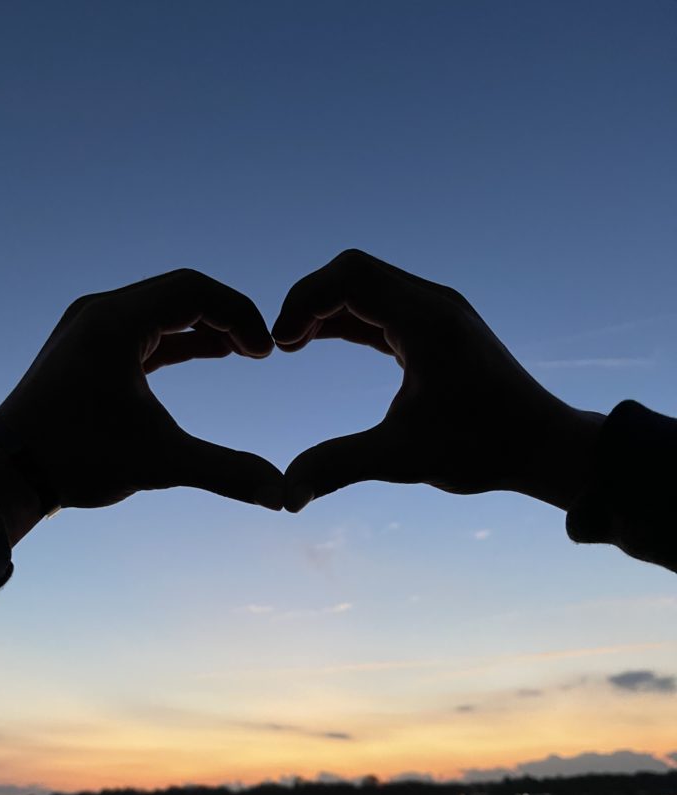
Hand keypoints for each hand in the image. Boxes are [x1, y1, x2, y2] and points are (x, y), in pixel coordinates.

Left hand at [0, 271, 283, 542]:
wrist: (10, 472)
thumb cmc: (77, 460)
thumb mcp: (160, 462)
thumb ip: (226, 472)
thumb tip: (282, 495)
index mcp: (116, 322)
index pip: (194, 290)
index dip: (240, 314)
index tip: (266, 352)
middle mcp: (100, 312)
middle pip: (180, 292)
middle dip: (227, 316)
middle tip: (260, 350)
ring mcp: (90, 326)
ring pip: (162, 308)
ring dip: (205, 325)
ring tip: (245, 351)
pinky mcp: (88, 346)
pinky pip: (145, 327)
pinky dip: (180, 337)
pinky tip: (212, 352)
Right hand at [273, 250, 603, 511]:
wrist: (542, 446)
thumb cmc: (483, 449)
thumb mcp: (403, 459)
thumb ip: (338, 467)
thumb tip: (285, 496)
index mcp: (426, 320)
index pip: (349, 276)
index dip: (304, 301)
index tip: (281, 346)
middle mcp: (434, 304)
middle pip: (353, 271)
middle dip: (310, 300)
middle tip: (282, 345)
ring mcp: (438, 312)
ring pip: (366, 286)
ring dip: (326, 309)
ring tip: (292, 346)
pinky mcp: (437, 328)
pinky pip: (381, 307)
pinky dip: (347, 319)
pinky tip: (319, 343)